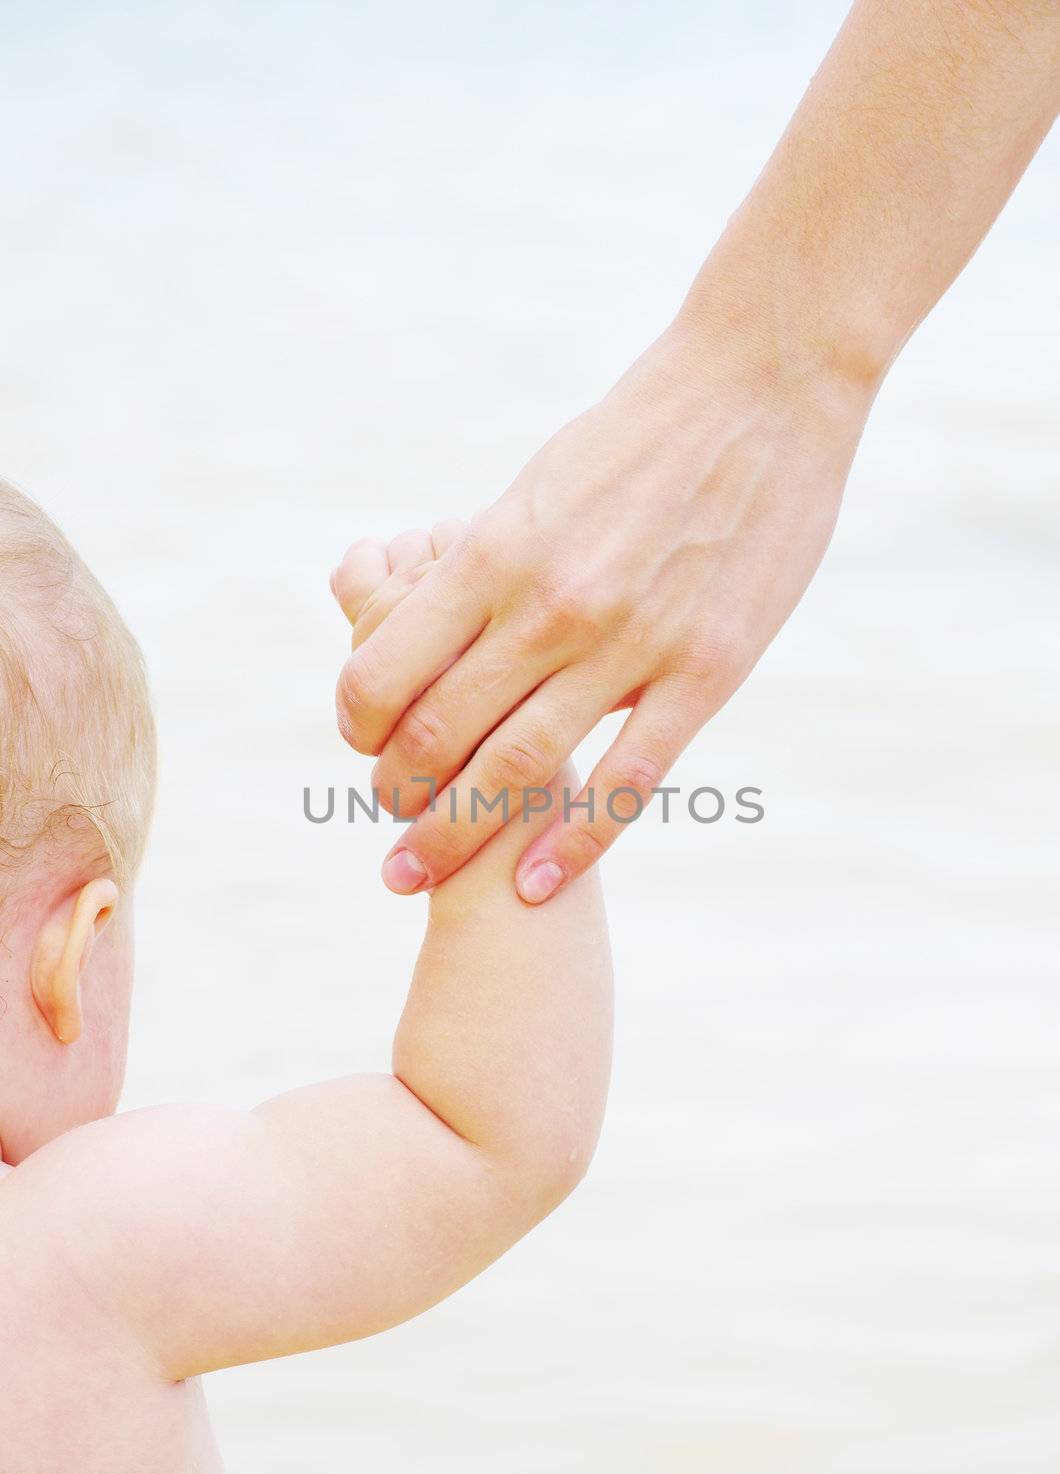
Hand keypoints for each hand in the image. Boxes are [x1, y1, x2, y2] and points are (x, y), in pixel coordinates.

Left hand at [333, 310, 871, 901]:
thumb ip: (488, 562)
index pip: (387, 668)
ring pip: (521, 769)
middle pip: (440, 733)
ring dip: (455, 834)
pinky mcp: (705, 672)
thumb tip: (431, 613)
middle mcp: (549, 606)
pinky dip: (572, 841)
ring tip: (417, 874)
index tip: (361, 748)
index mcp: (494, 552)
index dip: (358, 725)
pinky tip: (533, 883)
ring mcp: (630, 644)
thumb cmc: (639, 432)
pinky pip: (629, 779)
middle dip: (395, 797)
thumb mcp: (538, 485)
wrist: (763, 389)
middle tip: (387, 835)